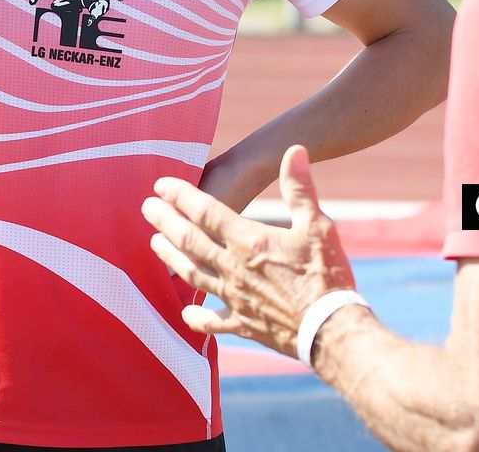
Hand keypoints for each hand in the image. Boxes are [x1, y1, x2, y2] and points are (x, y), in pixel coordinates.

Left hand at [142, 145, 355, 356]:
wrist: (332, 329)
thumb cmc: (327, 275)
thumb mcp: (318, 225)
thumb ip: (300, 188)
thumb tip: (293, 150)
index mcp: (249, 241)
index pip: (205, 212)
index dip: (180, 196)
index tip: (160, 185)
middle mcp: (234, 268)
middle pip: (189, 240)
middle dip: (165, 221)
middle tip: (146, 208)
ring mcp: (234, 298)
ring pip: (192, 273)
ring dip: (171, 256)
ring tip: (154, 243)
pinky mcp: (242, 324)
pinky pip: (212, 321)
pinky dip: (196, 317)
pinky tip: (185, 313)